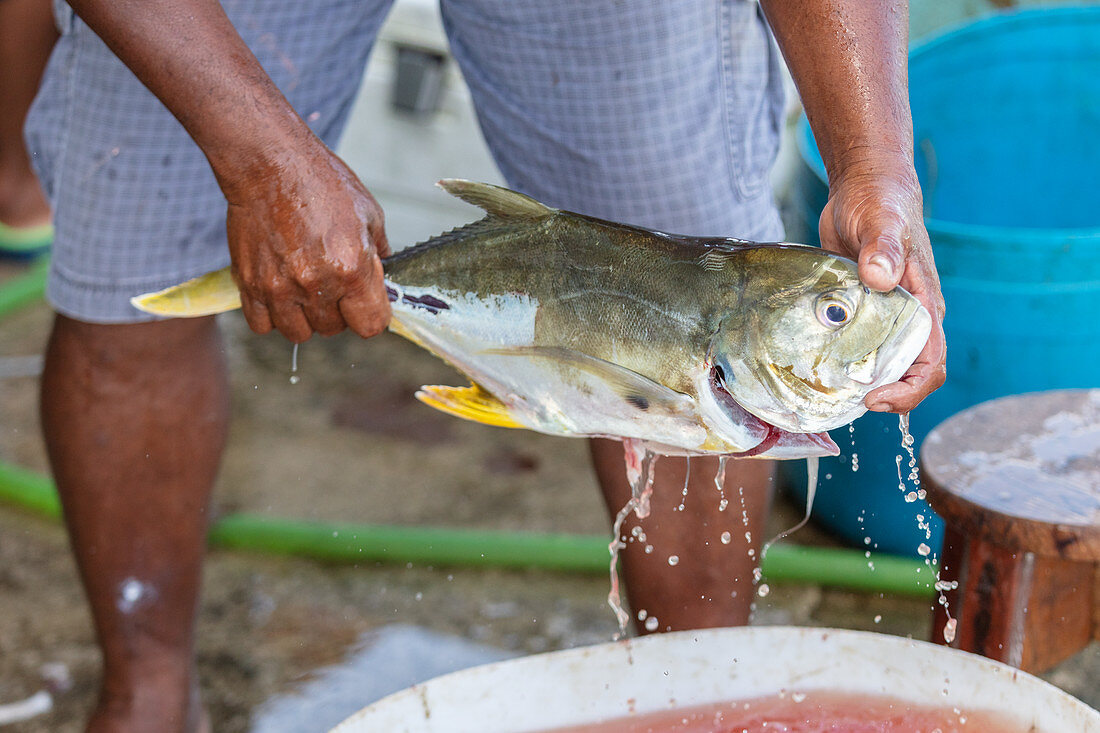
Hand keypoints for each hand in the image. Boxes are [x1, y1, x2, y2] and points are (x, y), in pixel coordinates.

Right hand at [219, 136, 391, 342]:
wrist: (270, 162)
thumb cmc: (322, 183)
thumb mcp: (370, 214)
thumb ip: (379, 254)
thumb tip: (384, 282)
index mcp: (351, 270)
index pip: (370, 326)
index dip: (371, 315)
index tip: (365, 301)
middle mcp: (315, 284)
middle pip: (333, 330)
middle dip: (337, 311)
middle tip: (332, 282)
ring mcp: (279, 287)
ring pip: (298, 333)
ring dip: (304, 316)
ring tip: (304, 287)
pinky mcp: (249, 284)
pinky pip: (262, 325)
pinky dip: (272, 315)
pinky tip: (280, 290)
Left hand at [819, 160, 945, 413]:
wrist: (864, 189)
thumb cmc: (881, 202)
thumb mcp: (881, 221)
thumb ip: (882, 247)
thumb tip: (881, 277)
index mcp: (924, 306)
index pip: (931, 364)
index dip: (909, 390)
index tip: (875, 397)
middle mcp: (907, 318)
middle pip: (906, 373)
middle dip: (883, 394)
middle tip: (845, 400)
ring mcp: (883, 316)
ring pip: (878, 363)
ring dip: (859, 381)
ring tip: (828, 391)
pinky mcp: (859, 310)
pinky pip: (855, 345)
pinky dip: (840, 361)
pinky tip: (814, 366)